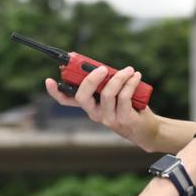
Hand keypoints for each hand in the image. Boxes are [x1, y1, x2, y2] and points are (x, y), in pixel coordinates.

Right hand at [45, 65, 161, 151]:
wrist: (146, 129)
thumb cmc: (129, 106)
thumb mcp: (114, 93)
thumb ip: (105, 81)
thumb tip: (100, 66)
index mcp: (89, 105)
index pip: (67, 101)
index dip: (56, 92)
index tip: (49, 80)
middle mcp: (94, 113)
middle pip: (83, 96)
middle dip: (90, 79)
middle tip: (102, 68)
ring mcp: (108, 118)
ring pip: (107, 93)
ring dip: (119, 77)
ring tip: (129, 70)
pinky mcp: (123, 119)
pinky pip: (124, 96)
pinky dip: (130, 83)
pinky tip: (136, 77)